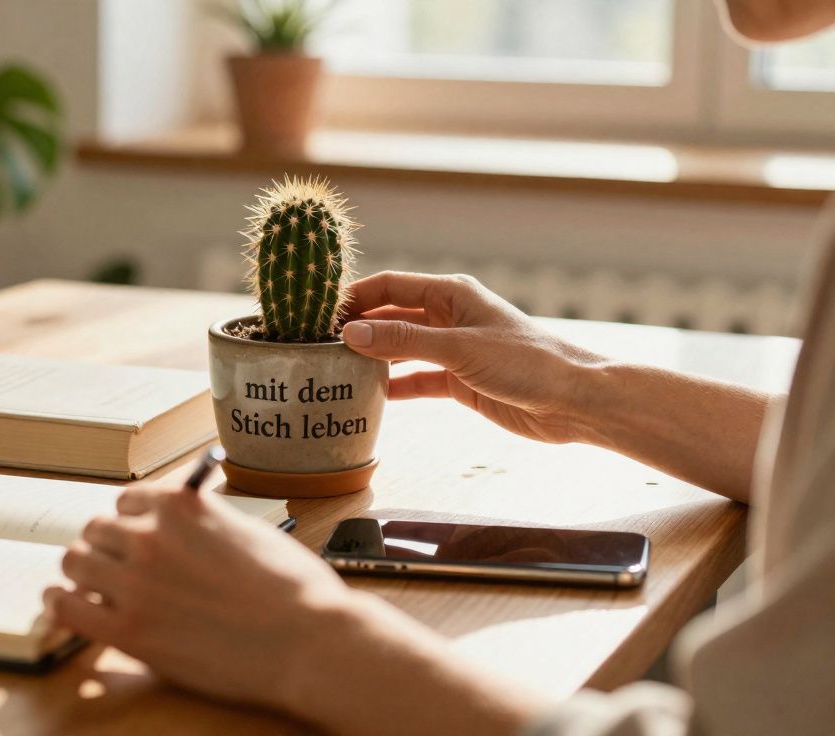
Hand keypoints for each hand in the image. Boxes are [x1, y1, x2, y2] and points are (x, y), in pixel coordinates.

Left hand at [45, 482, 546, 733]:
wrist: (307, 640)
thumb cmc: (292, 588)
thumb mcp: (247, 529)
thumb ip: (203, 521)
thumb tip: (184, 522)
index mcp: (179, 504)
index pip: (126, 500)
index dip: (132, 521)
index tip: (137, 536)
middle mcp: (149, 535)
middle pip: (95, 531)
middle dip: (107, 548)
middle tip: (120, 568)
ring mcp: (134, 582)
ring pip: (74, 562)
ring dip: (85, 574)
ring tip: (97, 589)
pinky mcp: (128, 628)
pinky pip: (66, 607)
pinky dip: (61, 605)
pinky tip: (67, 608)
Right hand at [341, 271, 605, 443]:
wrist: (574, 401)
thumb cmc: (528, 362)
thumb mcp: (459, 348)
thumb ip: (404, 339)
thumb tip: (353, 333)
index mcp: (451, 295)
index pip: (391, 285)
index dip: (355, 296)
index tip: (319, 311)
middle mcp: (449, 317)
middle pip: (392, 316)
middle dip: (358, 327)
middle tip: (319, 344)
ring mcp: (453, 350)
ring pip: (401, 349)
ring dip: (373, 357)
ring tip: (336, 369)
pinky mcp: (460, 381)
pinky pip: (417, 379)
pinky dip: (395, 386)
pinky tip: (370, 397)